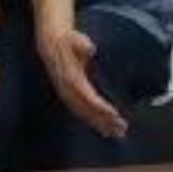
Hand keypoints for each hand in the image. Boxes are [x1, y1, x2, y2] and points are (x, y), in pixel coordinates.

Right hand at [36, 20, 125, 141]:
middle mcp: (68, 90)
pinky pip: (81, 112)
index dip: (101, 106)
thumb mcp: (75, 38)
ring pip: (84, 114)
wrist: (51, 43)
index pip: (88, 96)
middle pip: (88, 110)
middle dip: (104, 120)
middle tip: (121, 128)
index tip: (115, 113)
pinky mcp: (69, 96)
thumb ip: (82, 44)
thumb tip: (90, 48)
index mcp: (71, 78)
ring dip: (100, 124)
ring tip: (117, 133)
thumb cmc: (67, 41)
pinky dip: (92, 122)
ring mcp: (68, 95)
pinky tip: (103, 129)